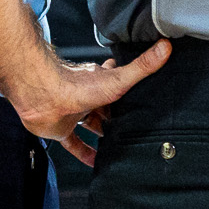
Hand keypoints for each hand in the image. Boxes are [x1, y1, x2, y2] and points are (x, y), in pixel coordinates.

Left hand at [16, 40, 170, 166]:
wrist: (42, 95)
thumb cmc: (77, 85)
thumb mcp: (118, 79)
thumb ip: (142, 66)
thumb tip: (165, 46)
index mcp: (101, 83)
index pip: (120, 84)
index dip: (131, 90)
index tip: (144, 99)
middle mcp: (88, 97)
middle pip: (106, 109)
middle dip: (117, 118)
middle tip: (134, 130)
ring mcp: (74, 113)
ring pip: (91, 125)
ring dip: (102, 135)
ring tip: (120, 147)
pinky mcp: (61, 129)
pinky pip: (74, 144)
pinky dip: (84, 153)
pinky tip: (95, 163)